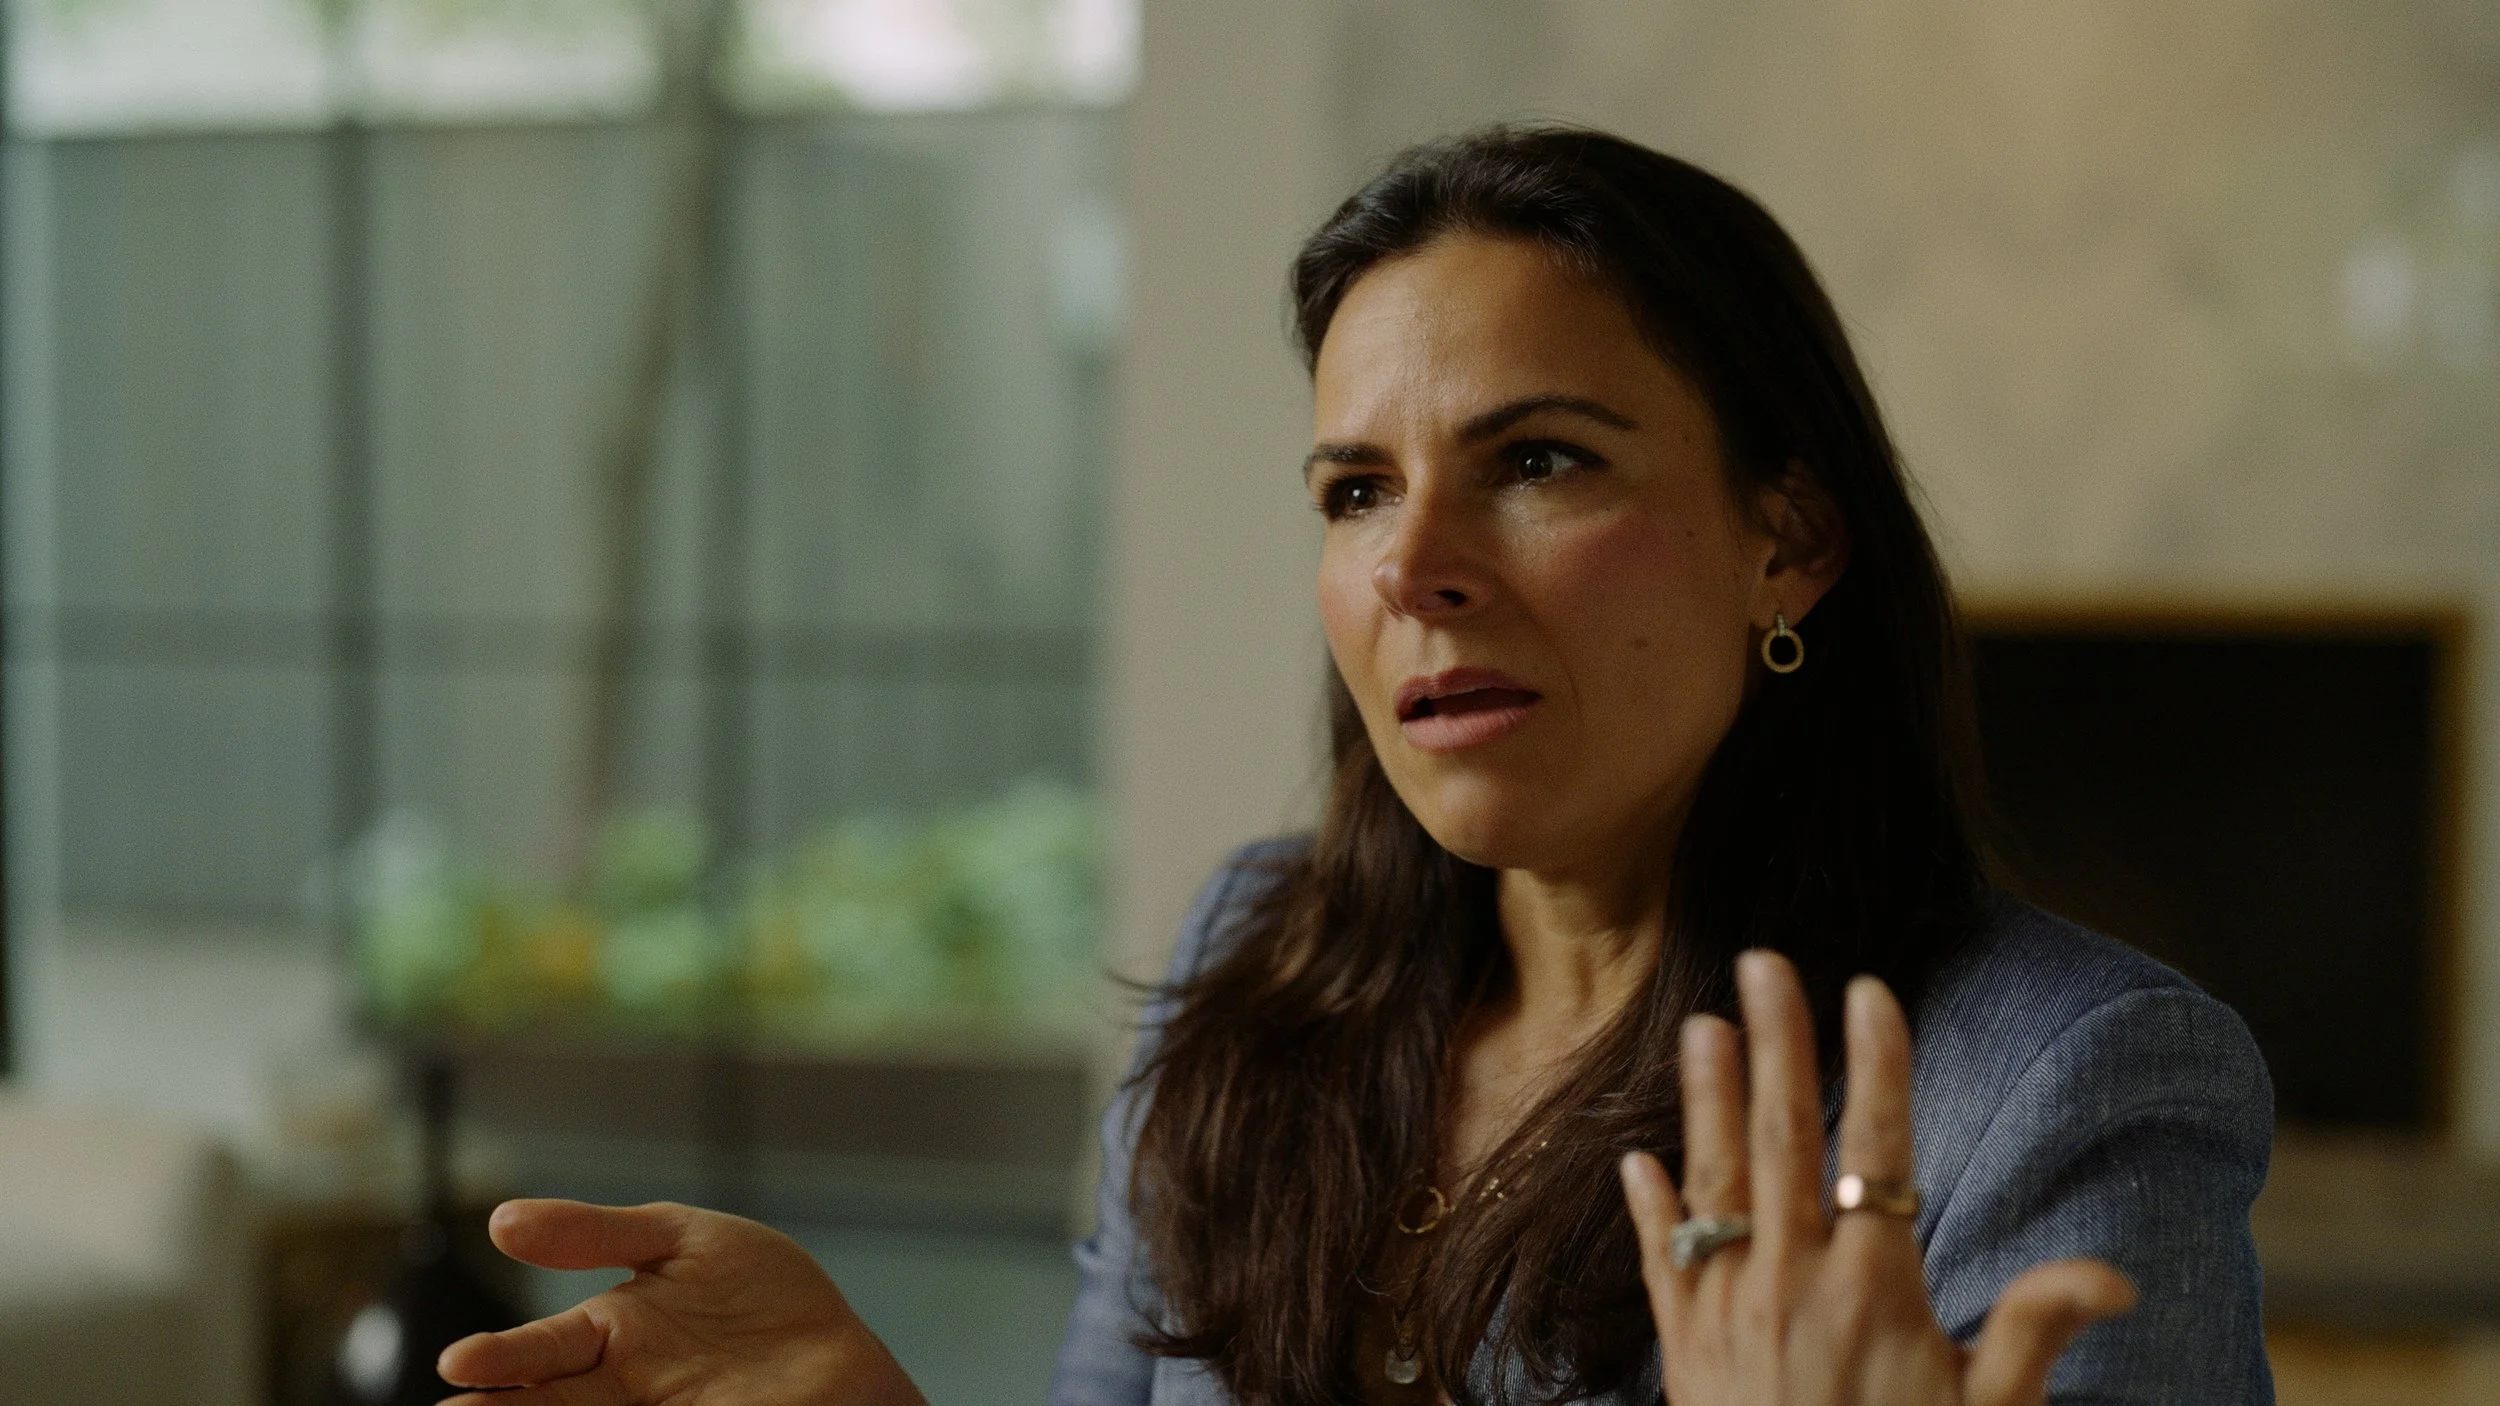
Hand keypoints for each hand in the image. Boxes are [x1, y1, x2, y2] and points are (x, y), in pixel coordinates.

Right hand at [434, 1199, 925, 1405]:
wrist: (842, 1351)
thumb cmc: (763, 1297)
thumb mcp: (682, 1239)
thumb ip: (598, 1233)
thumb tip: (502, 1221)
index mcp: (611, 1334)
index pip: (540, 1351)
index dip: (502, 1358)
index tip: (460, 1362)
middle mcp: (623, 1387)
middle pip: (549, 1403)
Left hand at [1617, 951, 2135, 1405]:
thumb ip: (2034, 1333)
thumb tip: (2114, 1277)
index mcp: (1873, 1290)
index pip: (1878, 1151)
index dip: (1880, 1066)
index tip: (1871, 987)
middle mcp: (1792, 1284)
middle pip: (1783, 1138)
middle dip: (1780, 1043)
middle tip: (1765, 959)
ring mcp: (1728, 1313)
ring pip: (1714, 1182)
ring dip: (1706, 1099)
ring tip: (1704, 1025)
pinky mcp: (1684, 1353)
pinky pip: (1662, 1263)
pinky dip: (1649, 1207)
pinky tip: (1635, 1157)